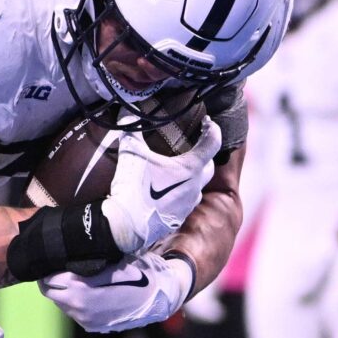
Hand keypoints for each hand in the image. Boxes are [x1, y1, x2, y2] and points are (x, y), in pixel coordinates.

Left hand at [40, 253, 192, 332]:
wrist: (160, 296)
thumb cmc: (137, 271)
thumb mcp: (110, 258)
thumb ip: (86, 258)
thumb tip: (65, 252)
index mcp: (79, 288)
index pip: (49, 280)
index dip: (49, 269)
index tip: (53, 260)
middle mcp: (79, 308)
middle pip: (51, 294)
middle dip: (53, 282)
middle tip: (59, 269)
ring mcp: (86, 320)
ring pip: (62, 305)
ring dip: (64, 293)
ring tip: (73, 279)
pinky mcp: (94, 327)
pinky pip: (75, 314)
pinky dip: (75, 303)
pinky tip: (85, 292)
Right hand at [100, 119, 221, 255]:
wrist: (125, 226)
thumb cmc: (133, 187)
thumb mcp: (131, 153)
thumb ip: (132, 131)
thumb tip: (126, 112)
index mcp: (191, 168)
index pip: (213, 142)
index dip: (212, 128)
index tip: (206, 122)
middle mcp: (195, 187)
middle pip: (208, 167)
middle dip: (203, 156)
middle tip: (191, 148)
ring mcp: (188, 205)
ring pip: (197, 187)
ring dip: (189, 177)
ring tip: (173, 171)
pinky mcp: (178, 218)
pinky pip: (184, 202)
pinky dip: (178, 193)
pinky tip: (163, 191)